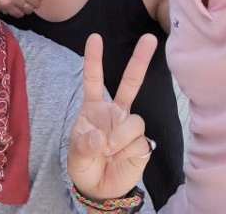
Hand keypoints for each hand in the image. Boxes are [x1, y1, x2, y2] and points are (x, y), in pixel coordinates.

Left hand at [67, 33, 157, 200]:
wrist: (99, 188)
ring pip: (134, 120)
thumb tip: (101, 136)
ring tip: (109, 151)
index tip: (95, 38)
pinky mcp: (142, 143)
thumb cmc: (84, 163)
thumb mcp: (76, 154)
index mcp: (94, 108)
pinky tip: (120, 158)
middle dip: (140, 60)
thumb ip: (85, 144)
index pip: (93, 79)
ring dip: (120, 137)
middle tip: (149, 38)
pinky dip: (127, 151)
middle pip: (130, 82)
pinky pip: (139, 141)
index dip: (94, 59)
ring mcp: (129, 125)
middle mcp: (115, 111)